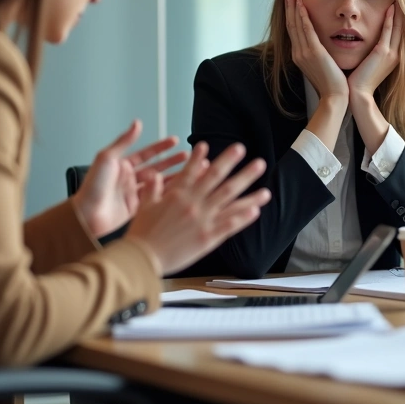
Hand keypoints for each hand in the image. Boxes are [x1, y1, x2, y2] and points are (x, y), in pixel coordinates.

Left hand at [73, 120, 189, 237]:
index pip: (146, 153)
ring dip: (174, 177)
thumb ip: (124, 141)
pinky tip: (179, 189)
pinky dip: (167, 193)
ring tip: (190, 171)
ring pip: (159, 183)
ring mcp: (133, 194)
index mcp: (122, 165)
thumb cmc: (93, 186)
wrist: (87, 214)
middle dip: (173, 162)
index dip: (161, 147)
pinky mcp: (136, 208)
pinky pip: (156, 198)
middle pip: (156, 167)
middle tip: (189, 156)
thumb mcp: (107, 157)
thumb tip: (136, 123)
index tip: (175, 141)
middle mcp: (129, 179)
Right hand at [124, 141, 270, 274]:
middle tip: (242, 149)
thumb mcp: (144, 207)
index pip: (190, 170)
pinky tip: (256, 210)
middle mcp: (193, 203)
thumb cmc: (142, 234)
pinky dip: (243, 217)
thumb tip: (154, 174)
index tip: (206, 144)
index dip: (199, 157)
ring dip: (248, 189)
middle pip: (216, 178)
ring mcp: (203, 220)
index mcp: (177, 195)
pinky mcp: (208, 237)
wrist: (143, 259)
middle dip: (231, 162)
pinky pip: (230, 225)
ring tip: (262, 182)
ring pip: (230, 200)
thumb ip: (152, 189)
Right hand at [286, 0, 348, 101]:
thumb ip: (319, 54)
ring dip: (294, 6)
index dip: (292, 14)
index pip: (294, 30)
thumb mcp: (323, 66)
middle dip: (290, 6)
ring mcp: (304, 53)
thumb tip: (321, 46)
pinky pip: (306, 30)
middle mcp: (298, 53)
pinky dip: (302, 16)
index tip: (292, 0)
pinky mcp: (313, 52)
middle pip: (291, 24)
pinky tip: (301, 4)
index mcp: (299, 56)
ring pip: (296, 24)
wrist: (335, 97)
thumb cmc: (333, 84)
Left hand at [347, 3, 401, 99]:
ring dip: (399, 12)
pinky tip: (391, 7)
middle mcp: (396, 54)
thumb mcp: (369, 64)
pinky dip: (390, 18)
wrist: (358, 94)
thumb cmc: (359, 80)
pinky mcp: (382, 53)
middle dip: (403, 12)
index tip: (399, 5)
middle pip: (403, 28)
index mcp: (393, 57)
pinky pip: (388, 31)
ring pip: (398, 27)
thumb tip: (365, 44)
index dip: (400, 19)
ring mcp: (391, 53)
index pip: (399, 33)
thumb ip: (371, 53)